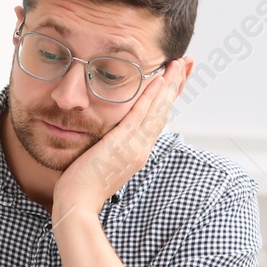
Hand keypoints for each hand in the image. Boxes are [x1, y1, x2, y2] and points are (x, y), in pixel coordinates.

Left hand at [52, 57, 189, 223]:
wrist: (77, 203)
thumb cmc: (82, 185)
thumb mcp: (102, 161)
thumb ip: (110, 147)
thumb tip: (108, 138)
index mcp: (138, 151)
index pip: (158, 118)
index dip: (168, 97)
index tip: (176, 78)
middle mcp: (142, 147)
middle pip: (165, 110)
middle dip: (177, 84)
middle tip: (189, 62)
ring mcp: (135, 146)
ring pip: (158, 109)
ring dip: (170, 84)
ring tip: (181, 63)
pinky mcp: (123, 144)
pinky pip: (141, 115)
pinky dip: (152, 97)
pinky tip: (159, 79)